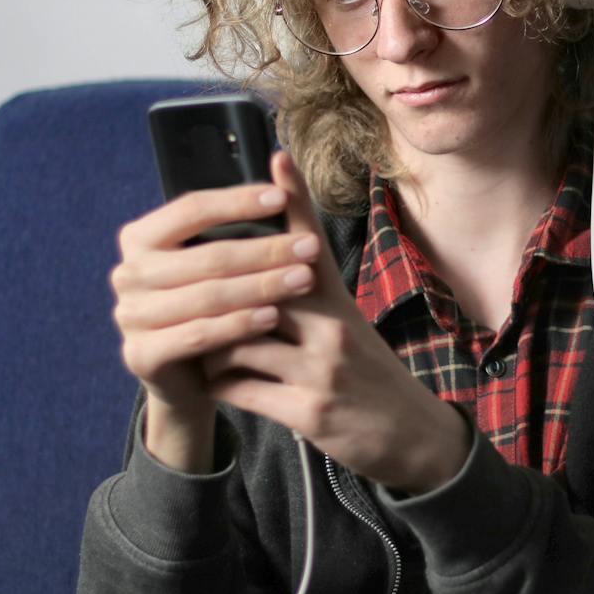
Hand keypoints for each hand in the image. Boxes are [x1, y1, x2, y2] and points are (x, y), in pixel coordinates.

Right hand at [110, 174, 324, 469]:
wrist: (188, 379)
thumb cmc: (210, 308)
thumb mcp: (219, 265)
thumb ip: (238, 224)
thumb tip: (282, 163)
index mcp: (141, 238)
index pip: (191, 208)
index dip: (237, 202)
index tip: (281, 197)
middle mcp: (128, 273)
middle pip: (206, 256)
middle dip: (265, 251)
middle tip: (310, 248)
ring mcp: (129, 315)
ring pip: (206, 295)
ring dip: (260, 287)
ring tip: (303, 280)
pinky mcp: (140, 354)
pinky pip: (197, 334)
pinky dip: (239, 325)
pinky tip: (273, 317)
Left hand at [200, 151, 472, 494]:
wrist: (410, 435)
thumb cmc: (366, 374)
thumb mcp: (347, 324)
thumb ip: (309, 292)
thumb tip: (270, 256)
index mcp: (337, 303)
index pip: (311, 242)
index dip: (293, 198)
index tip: (276, 157)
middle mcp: (332, 328)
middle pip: (261, 288)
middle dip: (217, 291)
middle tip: (182, 291)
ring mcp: (321, 369)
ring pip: (237, 340)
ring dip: (211, 347)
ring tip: (202, 350)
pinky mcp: (308, 411)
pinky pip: (240, 389)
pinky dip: (219, 385)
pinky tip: (214, 384)